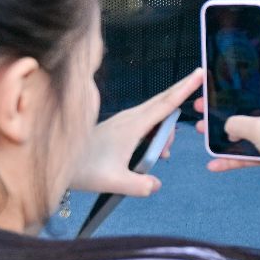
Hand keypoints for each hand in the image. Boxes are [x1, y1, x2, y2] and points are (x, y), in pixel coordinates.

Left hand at [70, 68, 201, 196]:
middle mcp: (130, 118)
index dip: (185, 89)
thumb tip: (157, 184)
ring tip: (161, 155)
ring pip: (156, 114)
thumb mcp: (114, 183)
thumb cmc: (85, 170)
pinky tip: (153, 150)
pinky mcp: (121, 124)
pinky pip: (147, 120)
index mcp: (133, 127)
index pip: (166, 105)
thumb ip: (140, 186)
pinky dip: (156, 131)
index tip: (200, 74)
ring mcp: (125, 119)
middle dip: (181, 98)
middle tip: (195, 91)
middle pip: (163, 102)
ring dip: (165, 130)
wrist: (60, 160)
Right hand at [195, 87, 259, 192]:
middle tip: (202, 111)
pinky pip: (244, 155)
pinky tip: (215, 164)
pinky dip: (230, 159)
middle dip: (222, 114)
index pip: (253, 90)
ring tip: (203, 133)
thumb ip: (236, 123)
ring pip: (241, 135)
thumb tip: (226, 126)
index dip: (233, 89)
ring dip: (222, 136)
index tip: (214, 89)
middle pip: (243, 113)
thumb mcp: (257, 127)